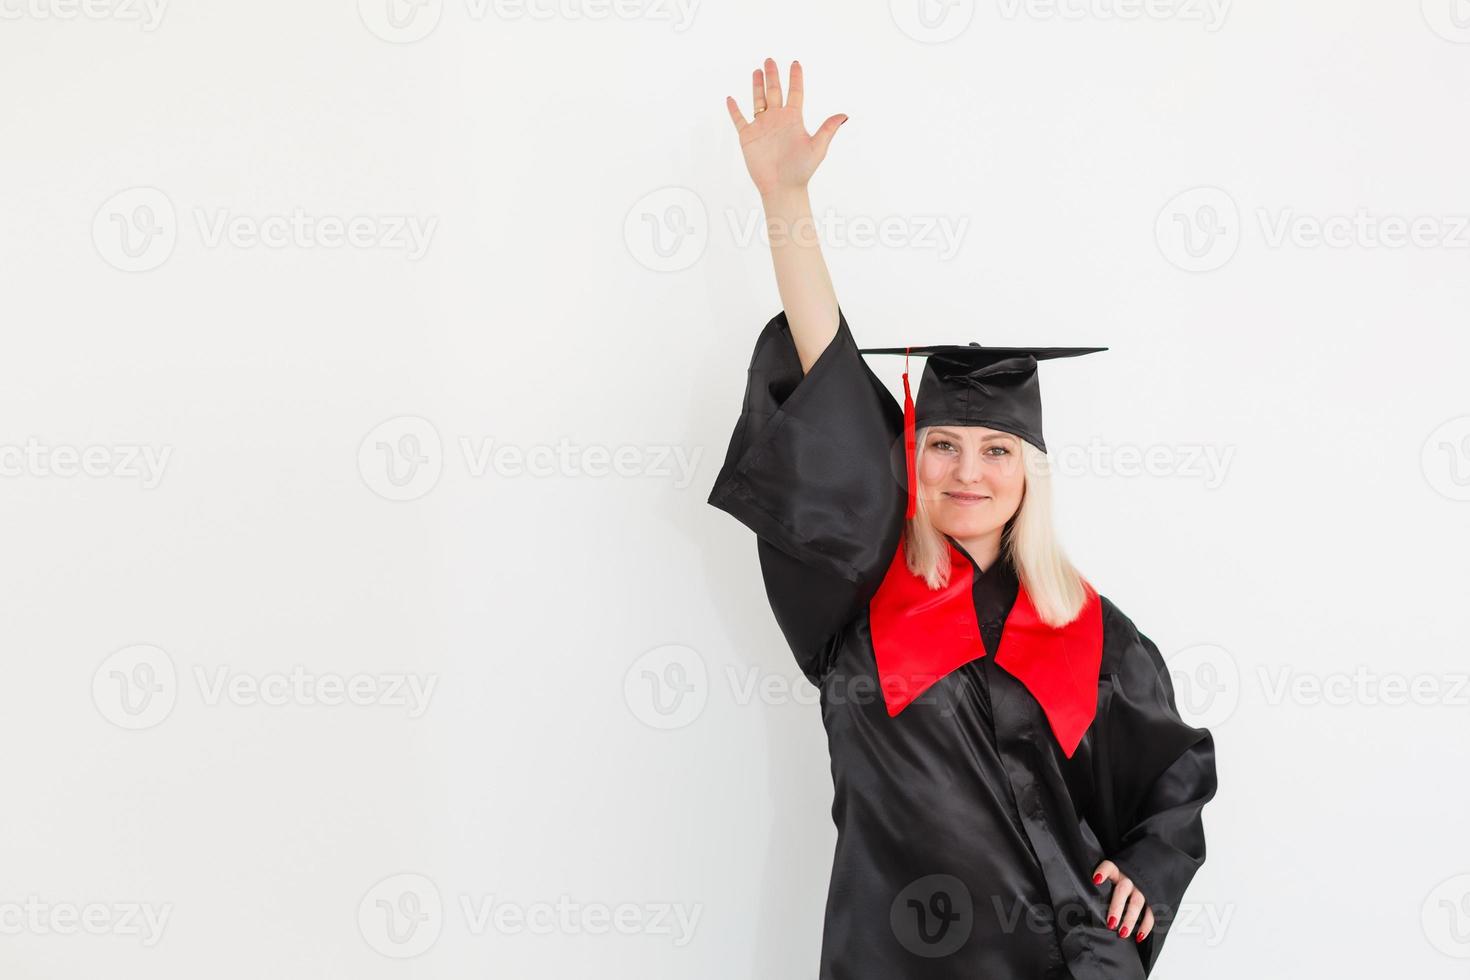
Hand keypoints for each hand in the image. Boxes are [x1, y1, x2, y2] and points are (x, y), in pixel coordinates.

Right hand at [724, 58, 847, 199]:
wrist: (782, 187)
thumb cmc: (802, 170)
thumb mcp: (818, 147)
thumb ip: (828, 129)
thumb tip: (844, 115)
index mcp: (794, 119)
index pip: (795, 92)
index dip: (795, 78)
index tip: (795, 63)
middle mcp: (777, 120)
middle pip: (774, 91)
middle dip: (772, 75)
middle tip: (770, 60)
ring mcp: (762, 127)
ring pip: (758, 101)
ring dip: (757, 86)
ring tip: (756, 71)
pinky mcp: (748, 137)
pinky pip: (739, 119)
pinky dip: (734, 110)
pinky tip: (731, 99)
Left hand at [1091, 859, 1153, 942]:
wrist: (1143, 873)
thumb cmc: (1117, 881)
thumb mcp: (1109, 879)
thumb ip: (1100, 888)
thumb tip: (1077, 904)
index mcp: (1116, 872)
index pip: (1109, 867)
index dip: (1103, 872)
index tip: (1096, 880)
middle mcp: (1129, 879)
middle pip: (1122, 891)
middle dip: (1116, 907)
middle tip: (1110, 923)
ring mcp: (1140, 889)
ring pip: (1137, 903)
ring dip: (1130, 919)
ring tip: (1122, 933)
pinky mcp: (1151, 900)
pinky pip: (1150, 913)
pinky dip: (1146, 926)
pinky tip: (1138, 937)